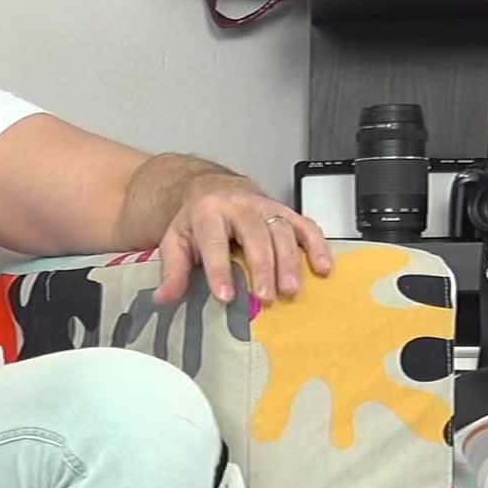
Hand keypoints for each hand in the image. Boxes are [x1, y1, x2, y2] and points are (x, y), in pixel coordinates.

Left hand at [152, 185, 334, 307]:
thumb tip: (164, 298)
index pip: (214, 242)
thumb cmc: (196, 220)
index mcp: (208, 212)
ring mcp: (266, 207)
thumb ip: (172, 270)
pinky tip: (323, 268)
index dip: (220, 270)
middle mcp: (240, 206)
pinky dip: (317, 247)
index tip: (225, 297)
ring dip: (289, 262)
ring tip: (291, 290)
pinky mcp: (286, 212)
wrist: (212, 189)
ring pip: (282, 231)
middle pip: (254, 235)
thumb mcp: (175, 241)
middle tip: (265, 297)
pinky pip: (306, 226)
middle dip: (262, 268)